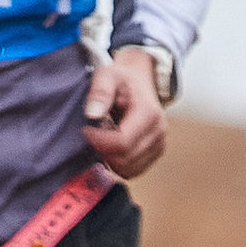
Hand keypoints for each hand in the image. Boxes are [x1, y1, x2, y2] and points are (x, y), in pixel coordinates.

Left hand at [82, 47, 168, 178]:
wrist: (138, 81)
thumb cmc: (120, 79)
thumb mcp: (107, 75)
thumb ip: (100, 91)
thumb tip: (92, 114)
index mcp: (148, 113)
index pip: (122, 143)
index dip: (99, 141)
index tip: (86, 130)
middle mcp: (158, 131)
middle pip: (125, 159)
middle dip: (103, 151)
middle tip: (93, 133)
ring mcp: (159, 145)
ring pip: (129, 169)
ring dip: (110, 158)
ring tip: (104, 137)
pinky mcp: (155, 153)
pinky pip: (133, 171)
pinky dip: (118, 164)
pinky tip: (111, 146)